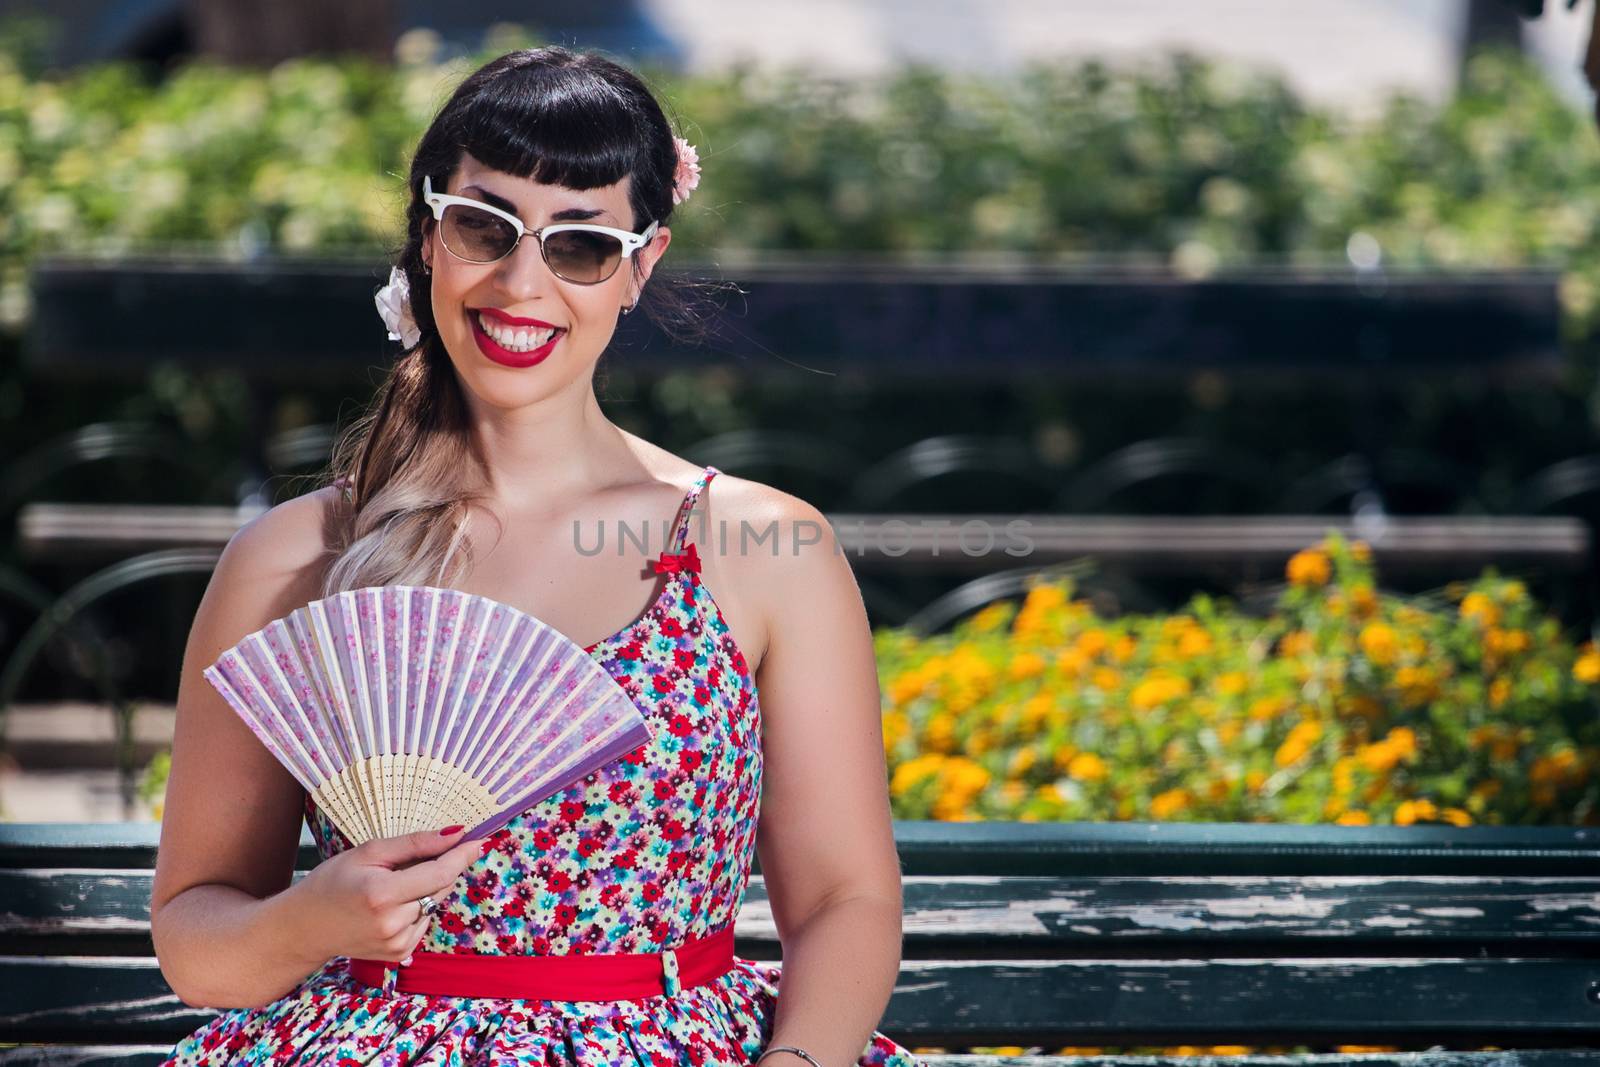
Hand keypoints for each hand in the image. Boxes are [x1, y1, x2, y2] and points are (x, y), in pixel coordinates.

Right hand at [287, 825, 482, 964]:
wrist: (304, 928)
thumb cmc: (333, 883)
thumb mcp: (369, 853)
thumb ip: (415, 844)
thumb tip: (456, 834)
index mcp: (382, 895)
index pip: (438, 873)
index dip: (461, 856)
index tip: (479, 840)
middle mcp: (392, 923)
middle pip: (439, 887)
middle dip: (437, 869)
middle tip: (408, 863)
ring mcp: (397, 943)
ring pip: (434, 904)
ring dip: (425, 890)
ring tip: (390, 888)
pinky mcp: (400, 953)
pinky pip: (425, 921)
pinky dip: (416, 909)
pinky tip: (389, 908)